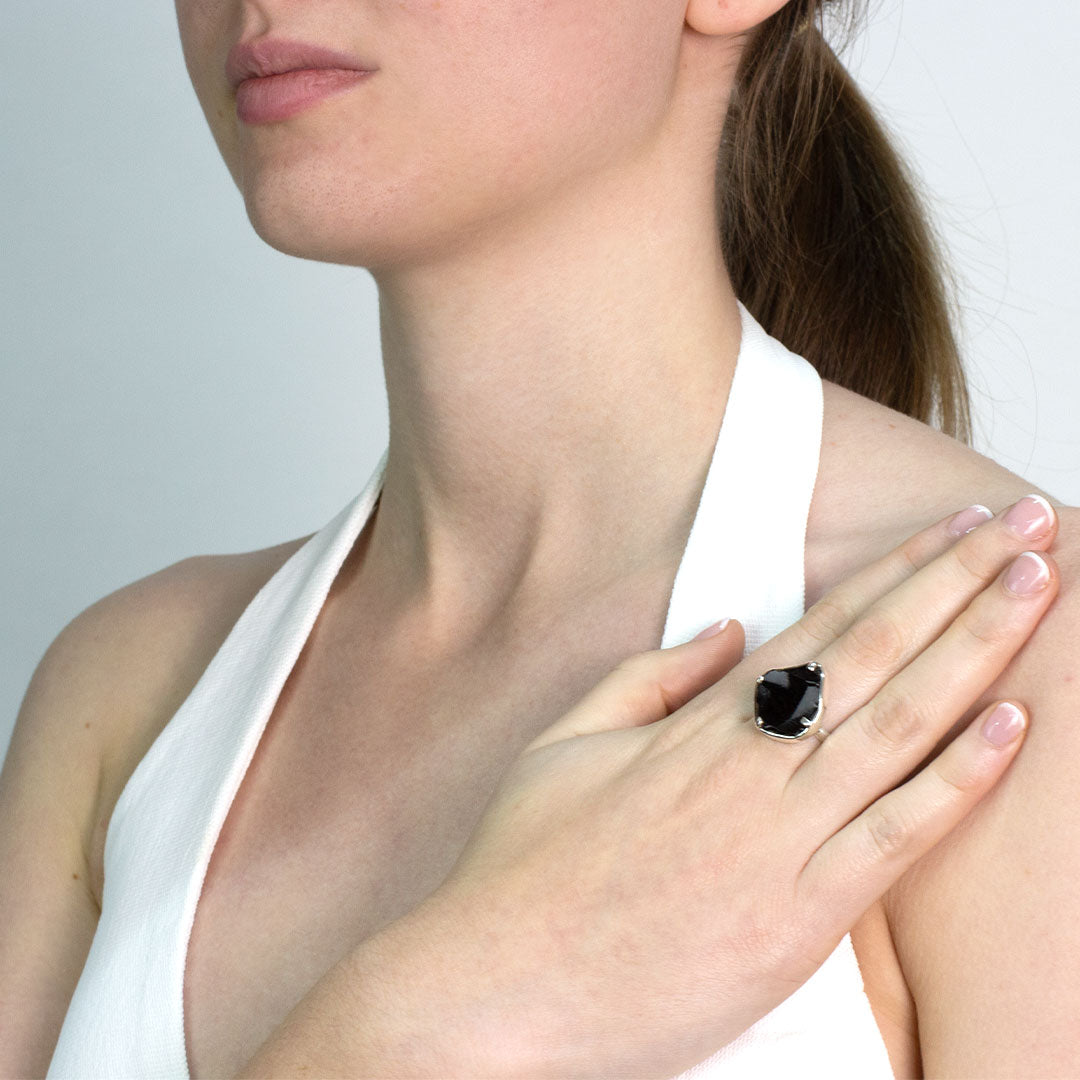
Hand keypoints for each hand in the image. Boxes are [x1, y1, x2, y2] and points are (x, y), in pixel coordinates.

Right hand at [417, 496, 1057, 1078]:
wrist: (494, 988)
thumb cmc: (521, 864)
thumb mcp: (564, 743)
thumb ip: (650, 676)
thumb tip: (731, 627)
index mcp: (696, 725)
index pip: (822, 628)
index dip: (899, 572)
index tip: (957, 530)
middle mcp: (748, 768)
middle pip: (876, 655)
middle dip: (960, 582)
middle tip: (1027, 525)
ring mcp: (775, 842)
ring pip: (899, 727)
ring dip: (977, 649)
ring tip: (1036, 587)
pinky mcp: (794, 923)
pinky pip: (893, 841)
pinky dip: (958, 782)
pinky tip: (1013, 728)